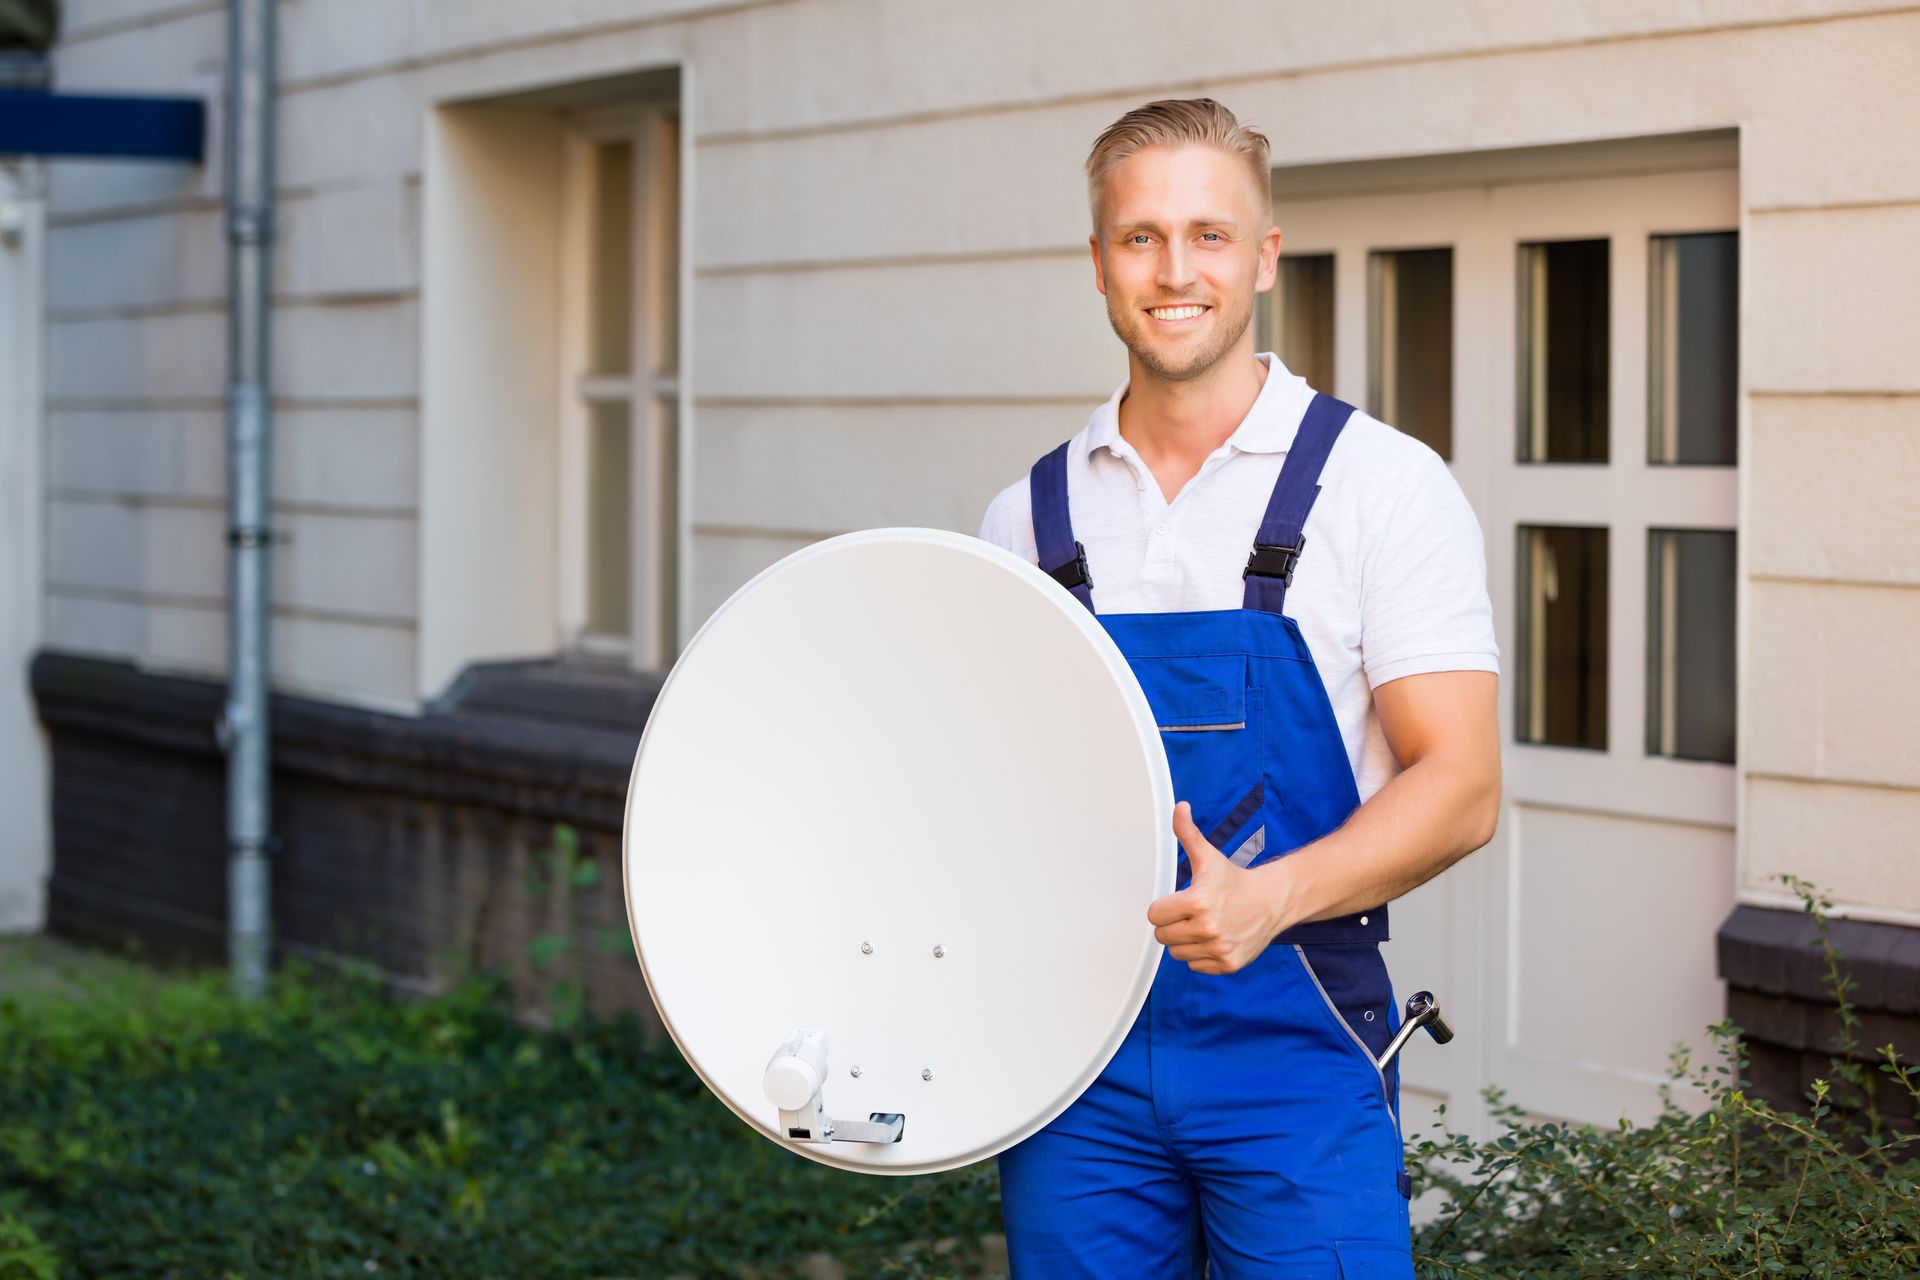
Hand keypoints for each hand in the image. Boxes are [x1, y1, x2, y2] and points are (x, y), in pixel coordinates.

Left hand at [1145, 801, 1280, 974]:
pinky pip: (1194, 965)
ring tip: (1202, 925)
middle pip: (1162, 936)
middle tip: (1191, 913)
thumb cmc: (1235, 880)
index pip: (1154, 915)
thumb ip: (1187, 833)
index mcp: (1197, 902)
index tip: (1179, 901)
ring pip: (1177, 953)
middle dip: (1172, 924)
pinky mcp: (1228, 964)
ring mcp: (1218, 948)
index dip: (1164, 907)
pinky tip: (1213, 938)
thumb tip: (1179, 808)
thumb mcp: (1209, 856)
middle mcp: (1208, 928)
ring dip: (1185, 940)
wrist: (1272, 901)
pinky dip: (1200, 954)